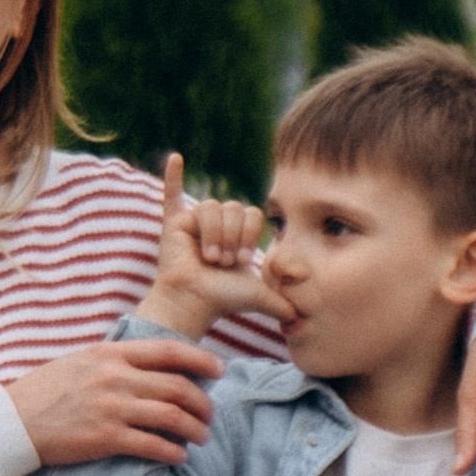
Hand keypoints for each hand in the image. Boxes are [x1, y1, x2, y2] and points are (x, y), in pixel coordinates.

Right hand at [5, 338, 223, 466]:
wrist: (13, 421)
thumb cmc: (45, 390)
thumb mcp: (80, 361)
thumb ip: (115, 360)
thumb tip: (150, 366)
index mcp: (110, 354)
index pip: (169, 351)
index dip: (201, 360)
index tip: (219, 370)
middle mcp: (115, 378)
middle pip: (178, 387)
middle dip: (203, 403)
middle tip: (210, 415)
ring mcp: (111, 408)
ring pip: (172, 417)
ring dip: (195, 429)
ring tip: (201, 437)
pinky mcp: (105, 438)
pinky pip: (152, 446)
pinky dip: (173, 452)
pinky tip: (179, 457)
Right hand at [136, 153, 296, 338]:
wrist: (194, 302)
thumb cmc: (223, 299)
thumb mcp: (260, 296)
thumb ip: (282, 302)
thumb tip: (303, 316)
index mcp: (238, 236)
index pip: (253, 214)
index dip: (249, 235)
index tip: (240, 262)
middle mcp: (218, 225)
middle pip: (234, 207)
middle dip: (232, 236)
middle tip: (222, 262)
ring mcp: (195, 222)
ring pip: (211, 206)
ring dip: (213, 234)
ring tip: (207, 257)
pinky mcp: (174, 222)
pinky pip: (173, 193)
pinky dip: (172, 176)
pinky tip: (175, 159)